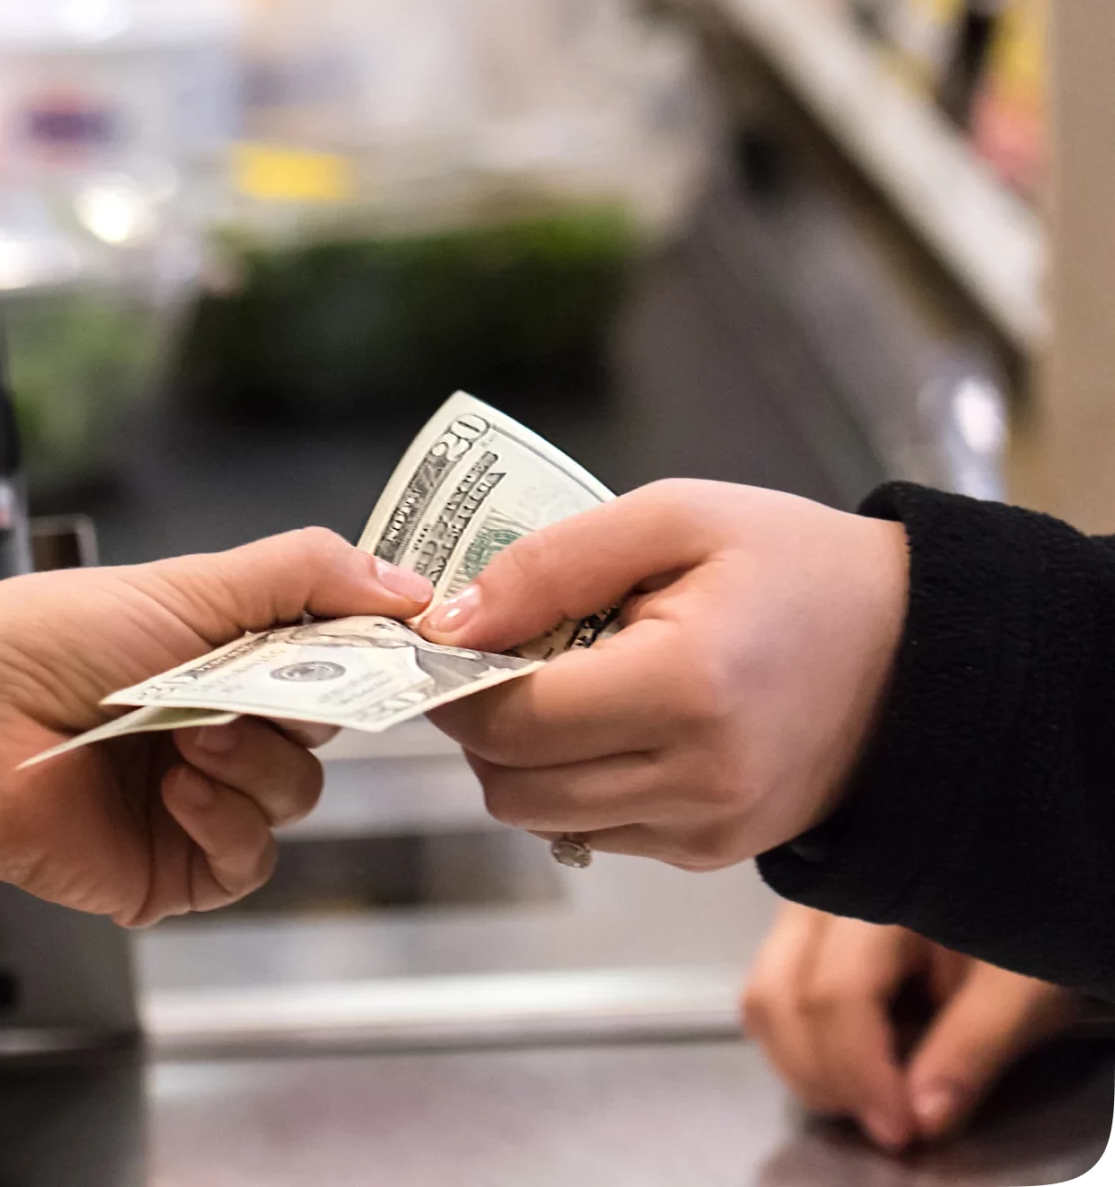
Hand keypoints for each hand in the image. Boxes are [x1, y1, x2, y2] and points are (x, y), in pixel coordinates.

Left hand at [0, 529, 433, 925]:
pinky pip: (250, 858)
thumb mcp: (182, 583)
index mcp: (210, 651)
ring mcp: (193, 798)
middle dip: (302, 703)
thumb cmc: (40, 647)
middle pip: (322, 724)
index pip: (322, 651)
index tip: (407, 640)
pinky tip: (177, 792)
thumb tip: (403, 580)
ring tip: (188, 738)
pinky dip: (225, 823)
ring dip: (254, 761)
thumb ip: (300, 575)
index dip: (363, 650)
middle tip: (258, 686)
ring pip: (294, 792)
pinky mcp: (175, 868)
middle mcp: (208, 722)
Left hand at [417, 480, 908, 868]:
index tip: (449, 638)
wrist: (923, 652)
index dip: (454, 682)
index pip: (510, 721)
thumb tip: (451, 620)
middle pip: (511, 786)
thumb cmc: (800, 568)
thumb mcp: (676, 518)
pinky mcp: (713, 853)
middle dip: (479, 725)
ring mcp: (708, 829)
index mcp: (687, 689)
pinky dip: (575, 783)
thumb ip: (550, 565)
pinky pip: (596, 831)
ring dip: (522, 759)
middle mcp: (698, 779)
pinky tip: (610, 722)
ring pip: (543, 818)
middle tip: (496, 660)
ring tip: (559, 686)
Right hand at [741, 905, 1081, 1150]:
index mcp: (882, 899)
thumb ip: (972, 1049)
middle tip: (886, 1124)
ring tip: (865, 1101)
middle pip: (781, 997)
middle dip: (825, 1078)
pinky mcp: (791, 936)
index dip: (861, 1072)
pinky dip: (795, 1047)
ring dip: (803, 1067)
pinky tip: (846, 1069)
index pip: (838, 992)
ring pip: (761, 1000)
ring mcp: (796, 914)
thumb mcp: (1020, 993)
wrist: (1008, 899)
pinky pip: (765, 997)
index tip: (901, 1131)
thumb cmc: (1016, 943)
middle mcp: (820, 898)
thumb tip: (922, 1119)